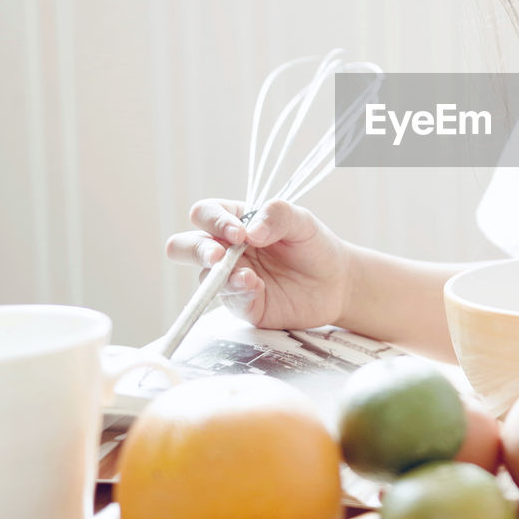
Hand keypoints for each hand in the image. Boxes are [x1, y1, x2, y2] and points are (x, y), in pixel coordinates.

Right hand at [165, 198, 352, 329]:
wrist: (336, 282)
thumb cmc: (314, 245)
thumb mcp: (302, 221)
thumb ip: (277, 215)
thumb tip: (250, 231)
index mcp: (235, 221)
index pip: (205, 214)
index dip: (214, 221)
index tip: (240, 233)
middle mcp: (225, 249)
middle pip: (182, 246)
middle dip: (194, 250)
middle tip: (218, 255)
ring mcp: (230, 278)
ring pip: (203, 278)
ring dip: (221, 276)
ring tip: (250, 277)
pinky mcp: (242, 304)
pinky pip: (227, 301)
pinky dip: (239, 294)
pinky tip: (258, 288)